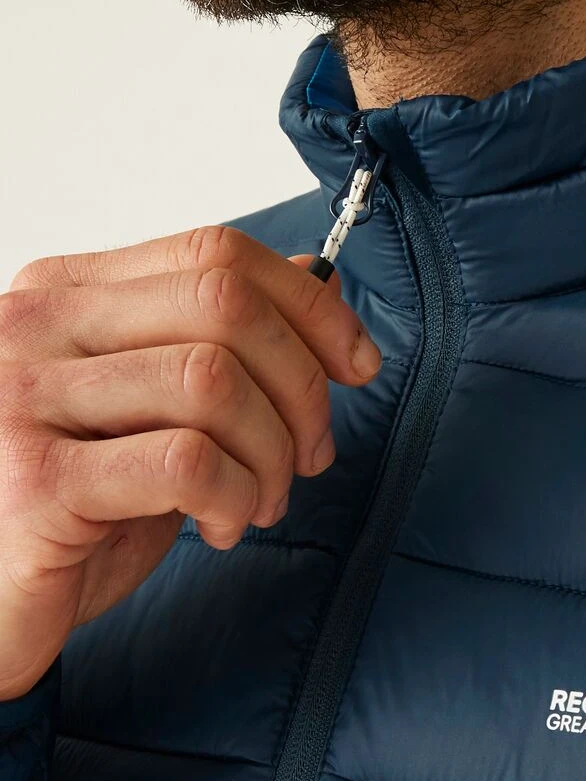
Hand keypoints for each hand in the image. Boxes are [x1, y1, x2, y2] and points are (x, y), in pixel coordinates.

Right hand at [0, 226, 382, 700]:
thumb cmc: (73, 510)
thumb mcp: (152, 411)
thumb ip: (210, 344)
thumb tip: (308, 280)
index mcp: (64, 295)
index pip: (215, 253)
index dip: (310, 305)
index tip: (357, 364)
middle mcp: (32, 328)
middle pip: (226, 307)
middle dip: (302, 388)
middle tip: (310, 456)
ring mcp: (23, 399)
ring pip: (214, 383)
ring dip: (271, 455)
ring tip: (258, 502)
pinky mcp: (37, 481)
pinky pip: (187, 462)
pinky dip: (234, 497)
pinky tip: (220, 526)